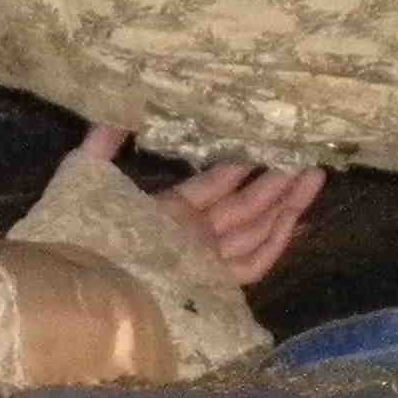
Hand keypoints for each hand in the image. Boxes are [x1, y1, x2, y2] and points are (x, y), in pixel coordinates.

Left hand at [78, 123, 325, 286]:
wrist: (84, 286)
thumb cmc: (83, 234)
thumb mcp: (86, 179)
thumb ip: (101, 145)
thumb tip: (113, 111)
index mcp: (164, 215)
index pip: (210, 186)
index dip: (235, 167)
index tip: (261, 142)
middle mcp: (189, 239)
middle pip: (242, 210)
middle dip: (275, 183)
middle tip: (304, 154)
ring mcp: (203, 262)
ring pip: (255, 233)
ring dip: (285, 205)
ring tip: (314, 173)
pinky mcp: (212, 286)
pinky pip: (252, 264)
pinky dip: (275, 241)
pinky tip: (295, 215)